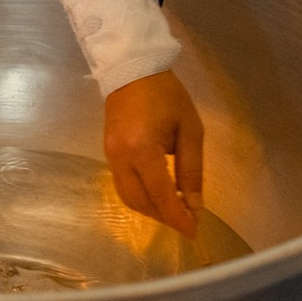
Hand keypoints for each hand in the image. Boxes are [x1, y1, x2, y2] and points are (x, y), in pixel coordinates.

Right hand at [103, 71, 204, 237]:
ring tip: (173, 210)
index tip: (194, 231)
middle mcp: (121, 158)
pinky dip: (140, 196)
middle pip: (140, 202)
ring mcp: (109, 156)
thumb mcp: (190, 130)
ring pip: (127, 197)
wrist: (132, 69)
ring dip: (150, 209)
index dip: (178, 217)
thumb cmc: (167, 95)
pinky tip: (157, 194)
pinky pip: (122, 185)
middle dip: (164, 217)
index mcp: (143, 150)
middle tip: (186, 222)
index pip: (161, 195)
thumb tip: (194, 204)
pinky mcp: (106, 153)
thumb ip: (192, 169)